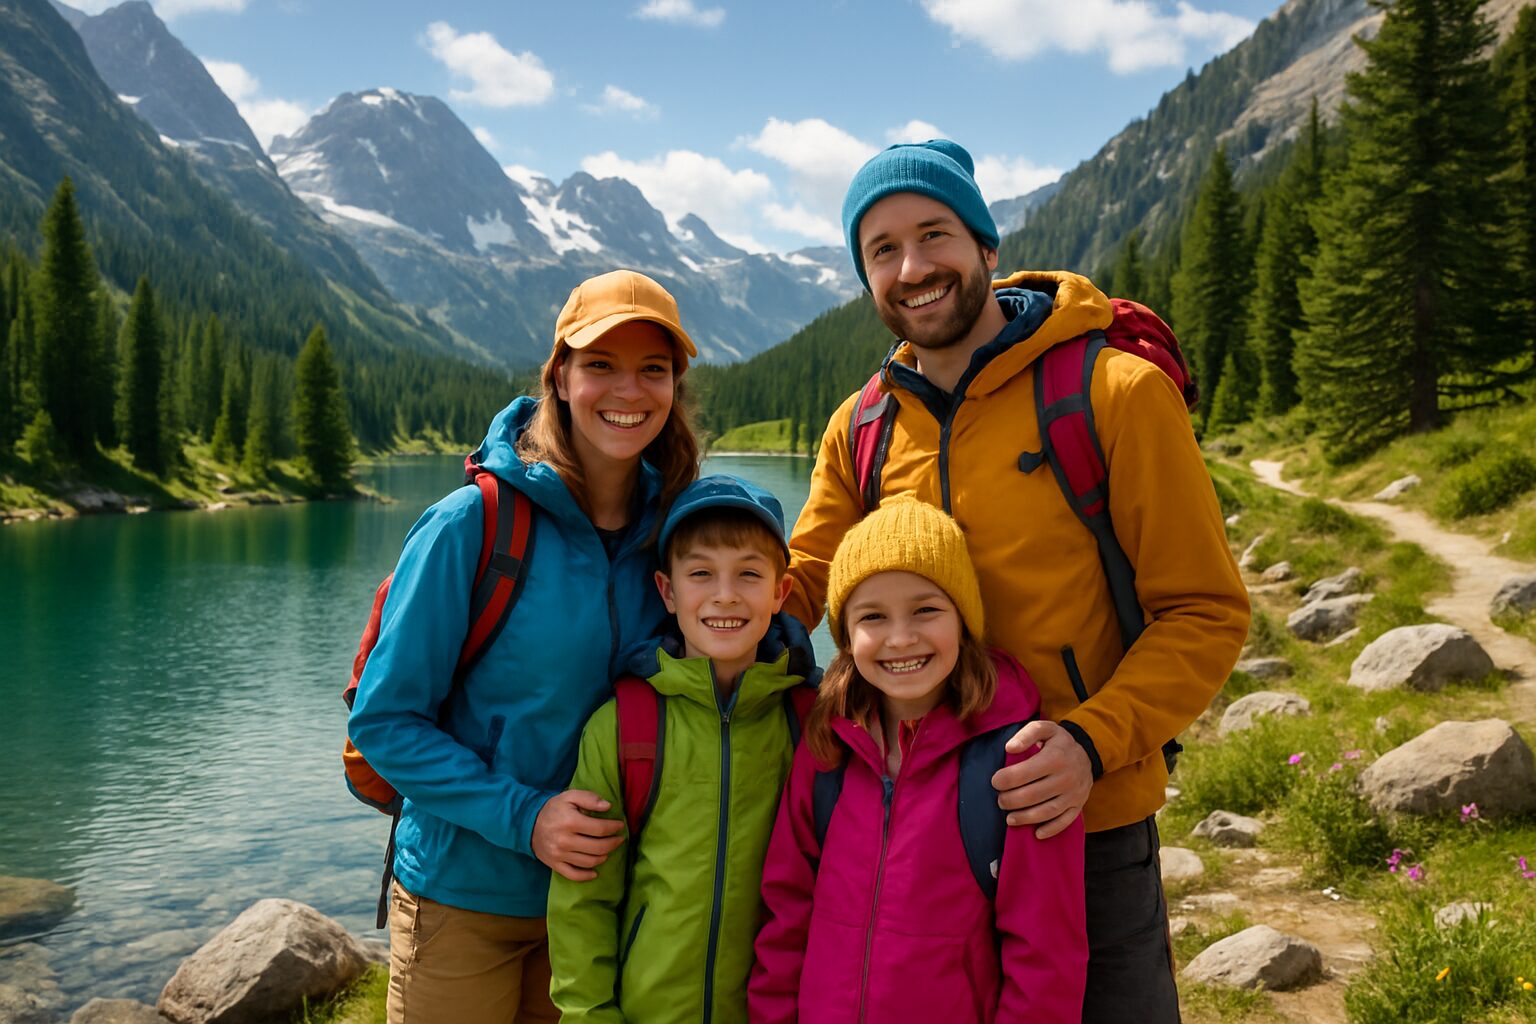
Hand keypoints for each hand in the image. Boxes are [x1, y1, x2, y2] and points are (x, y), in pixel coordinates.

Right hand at [532, 790, 625, 881]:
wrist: (528, 824)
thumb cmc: (553, 809)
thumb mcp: (569, 796)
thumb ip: (589, 798)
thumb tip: (608, 806)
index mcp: (570, 822)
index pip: (600, 829)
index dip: (614, 828)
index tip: (620, 826)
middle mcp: (565, 840)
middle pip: (598, 847)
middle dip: (613, 843)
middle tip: (619, 839)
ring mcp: (559, 855)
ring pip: (589, 861)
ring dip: (604, 856)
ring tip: (609, 849)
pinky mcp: (555, 865)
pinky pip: (574, 875)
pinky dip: (587, 875)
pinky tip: (596, 871)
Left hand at [992, 720, 1093, 839]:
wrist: (1088, 752)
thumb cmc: (1058, 742)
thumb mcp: (1045, 728)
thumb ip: (1025, 735)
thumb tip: (1009, 748)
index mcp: (1055, 757)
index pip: (1025, 773)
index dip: (1005, 779)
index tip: (995, 782)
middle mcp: (1066, 777)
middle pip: (1033, 795)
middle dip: (1011, 801)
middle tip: (1000, 800)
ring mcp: (1074, 793)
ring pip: (1048, 811)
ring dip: (1026, 818)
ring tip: (1010, 819)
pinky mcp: (1079, 804)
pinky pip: (1066, 821)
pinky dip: (1051, 829)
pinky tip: (1036, 833)